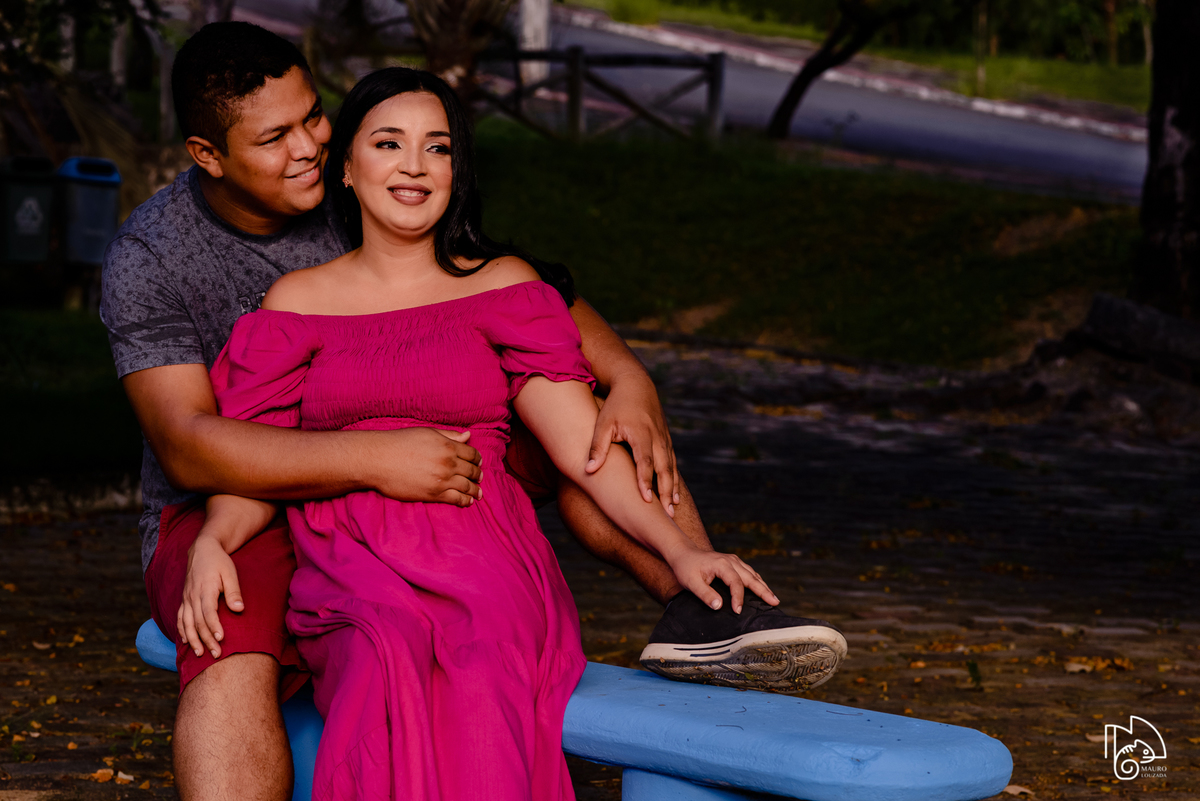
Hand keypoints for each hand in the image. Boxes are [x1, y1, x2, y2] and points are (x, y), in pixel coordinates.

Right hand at [177, 534, 242, 658]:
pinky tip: (186, 641)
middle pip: (197, 622)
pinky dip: (181, 631)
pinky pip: (179, 618)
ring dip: (192, 640)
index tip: (221, 639)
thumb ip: (234, 592)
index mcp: (205, 589)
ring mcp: (186, 598)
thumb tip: (239, 610)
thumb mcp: (230, 573)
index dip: (214, 627)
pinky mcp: (184, 599)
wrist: (202, 549)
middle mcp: (192, 596)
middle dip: (206, 640)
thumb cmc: (219, 561)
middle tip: (216, 655)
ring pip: (186, 623)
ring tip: (199, 654)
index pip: (208, 612)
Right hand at [372, 428, 483, 505]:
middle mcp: (448, 463)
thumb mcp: (427, 433)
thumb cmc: (400, 442)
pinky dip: (465, 501)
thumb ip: (449, 435)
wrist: (379, 459)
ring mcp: (442, 480)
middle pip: (472, 470)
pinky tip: (468, 501)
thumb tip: (468, 436)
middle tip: (480, 478)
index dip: (477, 459)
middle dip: (478, 475)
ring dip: (475, 490)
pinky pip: (456, 499)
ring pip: (467, 486)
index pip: (472, 454)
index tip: (478, 462)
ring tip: (478, 492)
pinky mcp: (434, 494)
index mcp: (448, 446)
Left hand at [585, 375, 678, 515]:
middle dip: (666, 492)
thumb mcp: (603, 423)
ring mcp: (664, 438)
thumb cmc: (616, 405)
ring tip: (672, 511)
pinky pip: (672, 463)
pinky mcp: (666, 440)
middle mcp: (657, 437)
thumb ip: (597, 447)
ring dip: (672, 489)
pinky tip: (673, 495)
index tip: (647, 501)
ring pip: (671, 467)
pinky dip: (674, 479)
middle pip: (664, 469)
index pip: (644, 462)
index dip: (646, 481)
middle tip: (668, 515)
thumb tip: (588, 470)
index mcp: (641, 433)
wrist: (636, 384)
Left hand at [665, 547, 779, 612]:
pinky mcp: (733, 563)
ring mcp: (733, 560)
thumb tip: (719, 606)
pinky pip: (749, 572)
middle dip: (764, 591)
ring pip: (752, 574)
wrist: (683, 553)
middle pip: (751, 577)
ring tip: (773, 598)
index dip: (738, 598)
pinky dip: (757, 581)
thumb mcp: (691, 583)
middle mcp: (731, 560)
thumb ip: (705, 594)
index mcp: (722, 564)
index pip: (736, 583)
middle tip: (775, 602)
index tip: (738, 611)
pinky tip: (762, 589)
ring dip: (763, 586)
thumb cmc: (686, 568)